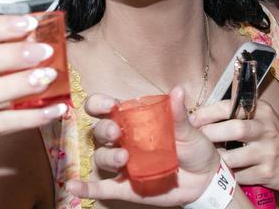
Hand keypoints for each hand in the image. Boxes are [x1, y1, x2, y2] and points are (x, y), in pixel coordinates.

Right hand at [66, 86, 220, 205]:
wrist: (204, 179)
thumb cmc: (194, 148)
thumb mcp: (189, 130)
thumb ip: (179, 114)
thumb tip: (177, 91)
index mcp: (137, 121)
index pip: (109, 109)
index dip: (102, 104)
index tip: (109, 105)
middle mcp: (126, 140)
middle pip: (101, 131)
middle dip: (104, 130)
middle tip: (117, 133)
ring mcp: (124, 164)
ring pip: (102, 157)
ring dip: (107, 156)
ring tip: (125, 158)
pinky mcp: (126, 186)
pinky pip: (103, 187)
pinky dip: (86, 187)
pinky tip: (73, 185)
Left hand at [191, 99, 278, 192]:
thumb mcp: (266, 118)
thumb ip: (242, 113)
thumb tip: (207, 113)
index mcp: (262, 111)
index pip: (230, 107)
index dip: (208, 113)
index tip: (192, 119)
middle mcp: (266, 129)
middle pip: (234, 128)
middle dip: (210, 134)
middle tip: (195, 140)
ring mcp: (268, 152)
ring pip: (234, 156)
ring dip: (217, 159)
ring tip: (206, 160)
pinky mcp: (268, 173)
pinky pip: (240, 176)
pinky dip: (229, 175)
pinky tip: (223, 173)